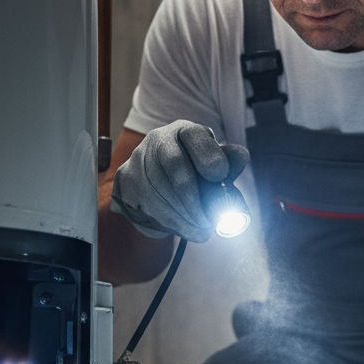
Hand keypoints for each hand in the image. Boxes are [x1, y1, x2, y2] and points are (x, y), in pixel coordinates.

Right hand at [110, 120, 248, 241]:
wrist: (158, 183)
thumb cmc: (195, 172)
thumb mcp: (215, 164)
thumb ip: (229, 160)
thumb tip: (239, 156)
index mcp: (185, 132)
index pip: (195, 136)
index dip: (208, 155)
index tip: (220, 175)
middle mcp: (158, 140)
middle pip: (175, 167)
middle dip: (194, 201)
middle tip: (208, 223)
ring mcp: (138, 159)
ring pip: (158, 190)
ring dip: (181, 217)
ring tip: (199, 232)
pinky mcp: (124, 180)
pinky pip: (144, 204)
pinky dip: (166, 222)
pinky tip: (180, 228)